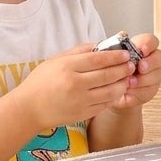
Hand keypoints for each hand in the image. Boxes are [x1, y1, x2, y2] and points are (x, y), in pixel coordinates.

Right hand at [14, 43, 133, 131]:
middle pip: (108, 75)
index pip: (99, 59)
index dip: (115, 56)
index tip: (125, 53)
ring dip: (122, 84)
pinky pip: (104, 104)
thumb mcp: (57, 59)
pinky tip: (116, 90)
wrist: (28, 109)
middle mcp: (75, 85)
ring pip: (110, 91)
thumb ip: (80, 51)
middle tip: (132, 64)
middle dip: (123, 69)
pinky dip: (113, 97)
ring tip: (127, 78)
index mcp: (68, 67)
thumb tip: (101, 45)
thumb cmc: (41, 81)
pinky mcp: (82, 115)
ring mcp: (80, 102)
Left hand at [109, 32, 160, 110]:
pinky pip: (150, 90)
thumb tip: (122, 35)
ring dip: (144, 79)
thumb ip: (117, 45)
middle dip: (151, 62)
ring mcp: (153, 75)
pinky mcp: (150, 90)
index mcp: (143, 48)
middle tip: (141, 67)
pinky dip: (139, 91)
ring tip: (129, 82)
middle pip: (160, 57)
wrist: (108, 89)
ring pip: (157, 75)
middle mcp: (152, 60)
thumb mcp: (111, 56)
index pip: (152, 41)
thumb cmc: (111, 69)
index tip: (142, 50)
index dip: (149, 44)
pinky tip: (129, 91)